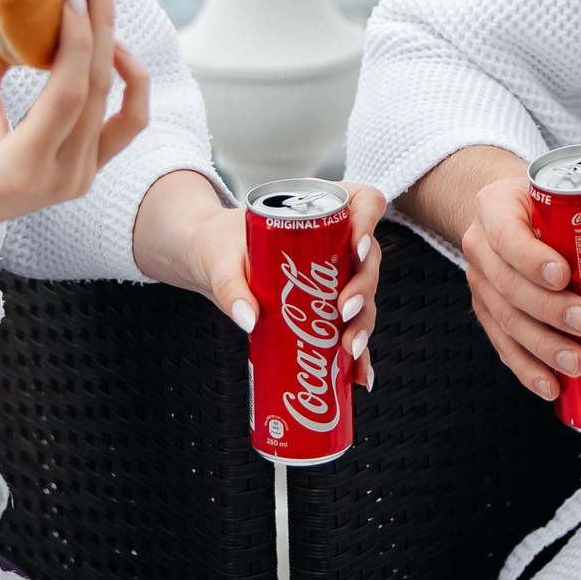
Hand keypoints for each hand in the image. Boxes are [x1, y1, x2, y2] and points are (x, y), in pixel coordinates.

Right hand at [0, 0, 149, 242]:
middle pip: (99, 89)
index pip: (68, 93)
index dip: (77, 36)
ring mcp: (84, 177)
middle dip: (102, 21)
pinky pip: (126, 120)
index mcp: (25, 165)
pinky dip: (126, 81)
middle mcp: (66, 176)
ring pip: (118, 101)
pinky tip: (112, 47)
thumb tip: (24, 2)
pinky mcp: (92, 169)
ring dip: (115, 43)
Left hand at [178, 182, 385, 388]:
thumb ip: (228, 284)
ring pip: (364, 297)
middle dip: (363, 288)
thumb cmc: (218, 246)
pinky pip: (350, 328)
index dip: (370, 222)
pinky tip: (359, 376)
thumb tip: (249, 319)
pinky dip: (359, 355)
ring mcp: (336, 276)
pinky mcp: (327, 308)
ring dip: (364, 323)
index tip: (355, 248)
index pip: (364, 203)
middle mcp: (337, 241)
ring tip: (349, 349)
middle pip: (368, 259)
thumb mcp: (219, 258)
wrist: (210, 264)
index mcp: (322, 210)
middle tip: (344, 311)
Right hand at [461, 175, 580, 401]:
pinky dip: (528, 369)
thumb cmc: (539, 209)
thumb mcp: (566, 202)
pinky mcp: (486, 314)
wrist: (503, 216)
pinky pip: (503, 346)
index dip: (532, 258)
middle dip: (549, 310)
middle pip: (509, 285)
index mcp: (496, 209)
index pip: (507, 233)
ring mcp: (480, 285)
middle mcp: (481, 248)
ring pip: (507, 321)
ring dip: (542, 347)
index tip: (565, 275)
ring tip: (577, 362)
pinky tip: (552, 386)